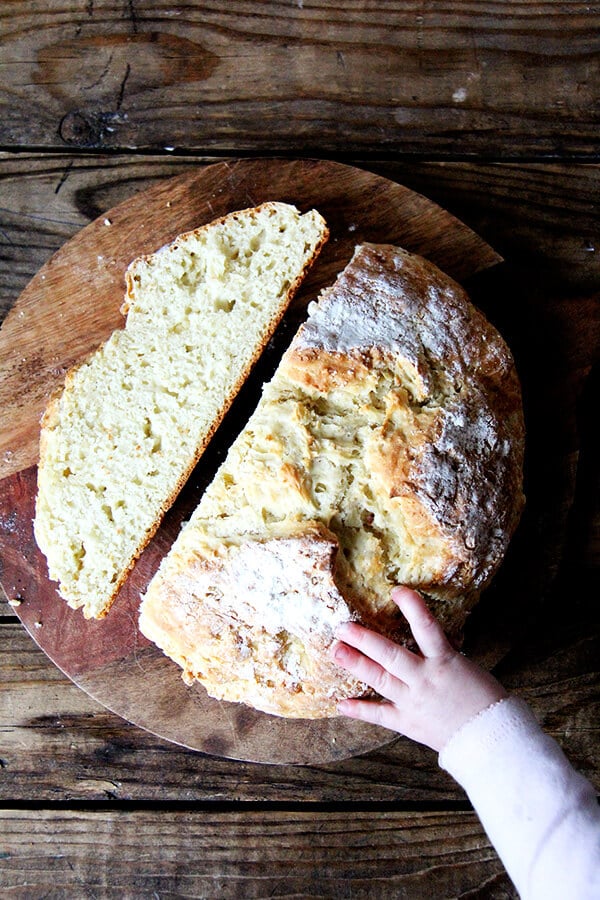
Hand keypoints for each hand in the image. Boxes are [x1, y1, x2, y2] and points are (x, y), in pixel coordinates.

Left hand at [331, 586, 507, 751]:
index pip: (427, 628)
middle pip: (390, 656)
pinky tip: (342, 704)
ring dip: (356, 664)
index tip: (397, 590)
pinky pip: (380, 716)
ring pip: (380, 680)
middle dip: (364, 640)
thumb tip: (424, 638)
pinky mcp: (409, 722)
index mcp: (445, 662)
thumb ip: (441, 655)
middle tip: (343, 627)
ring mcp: (414, 701)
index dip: (413, 607)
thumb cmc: (486, 699)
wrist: (492, 739)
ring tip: (336, 651)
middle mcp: (425, 679)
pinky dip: (360, 710)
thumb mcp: (466, 667)